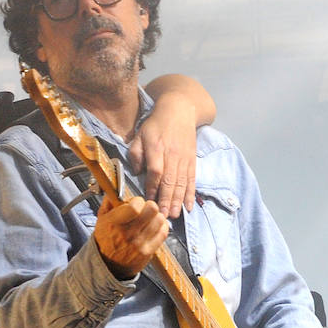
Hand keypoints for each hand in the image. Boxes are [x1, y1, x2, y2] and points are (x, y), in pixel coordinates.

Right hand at [92, 195, 168, 279]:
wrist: (108, 264)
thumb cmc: (106, 240)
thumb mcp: (101, 219)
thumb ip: (109, 202)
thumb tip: (115, 189)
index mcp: (114, 223)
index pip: (135, 206)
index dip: (138, 201)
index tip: (135, 203)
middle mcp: (128, 233)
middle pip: (152, 210)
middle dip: (149, 206)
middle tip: (144, 209)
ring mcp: (139, 243)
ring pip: (160, 219)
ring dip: (156, 216)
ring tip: (149, 219)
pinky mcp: (148, 251)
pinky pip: (163, 232)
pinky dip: (161, 226)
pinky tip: (154, 226)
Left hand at [131, 95, 197, 218]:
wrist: (180, 111)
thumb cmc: (155, 125)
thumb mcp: (139, 135)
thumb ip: (135, 154)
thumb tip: (137, 172)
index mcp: (157, 148)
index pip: (156, 171)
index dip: (152, 187)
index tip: (149, 201)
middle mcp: (172, 155)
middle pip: (170, 180)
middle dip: (166, 200)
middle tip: (163, 216)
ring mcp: (184, 159)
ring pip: (182, 183)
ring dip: (178, 201)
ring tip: (174, 215)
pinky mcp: (192, 161)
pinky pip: (191, 180)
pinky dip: (190, 194)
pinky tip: (188, 207)